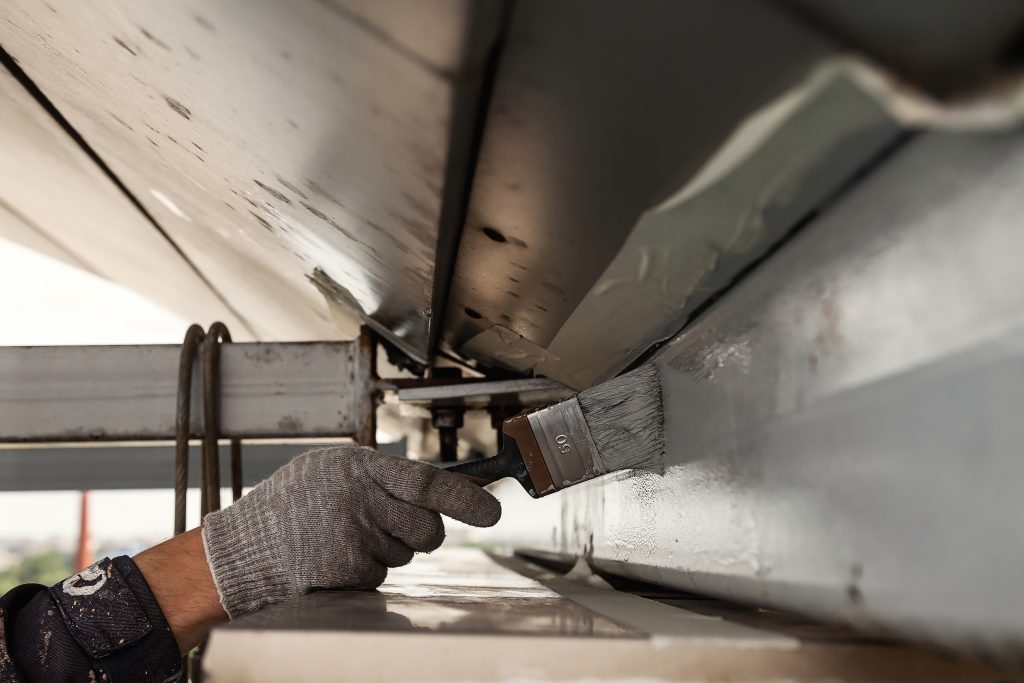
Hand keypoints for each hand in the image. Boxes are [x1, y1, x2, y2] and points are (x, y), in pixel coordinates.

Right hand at [201, 445, 501, 617]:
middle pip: (427, 527)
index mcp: (359, 467)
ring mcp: (354, 536)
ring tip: (344, 536)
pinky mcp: (347, 569)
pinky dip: (364, 571)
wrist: (246, 547)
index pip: (428, 481)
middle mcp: (361, 499)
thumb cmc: (292, 505)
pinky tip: (334, 556)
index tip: (493, 512)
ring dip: (386, 551)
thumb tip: (442, 492)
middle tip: (395, 529)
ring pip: (405, 554)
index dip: (466, 498)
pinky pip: (380, 575)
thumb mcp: (335, 471)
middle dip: (423, 535)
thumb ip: (384, 478)